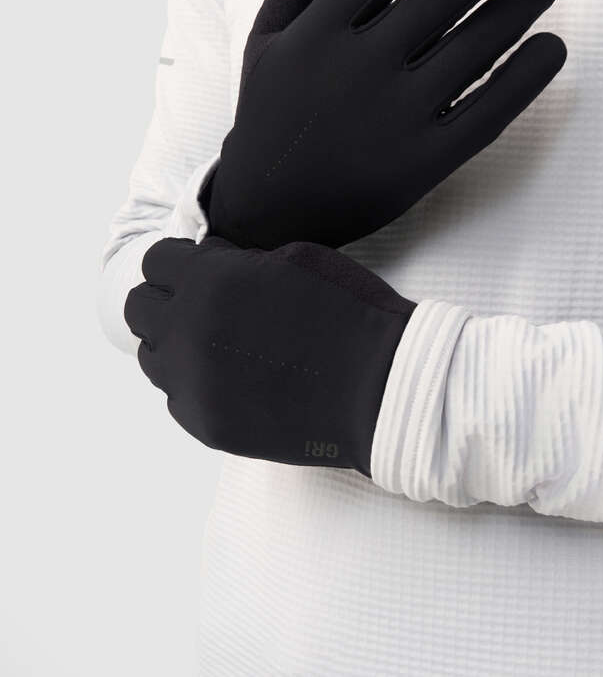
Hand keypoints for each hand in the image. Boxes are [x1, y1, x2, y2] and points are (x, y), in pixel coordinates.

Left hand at [124, 237, 415, 476]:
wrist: (381, 387)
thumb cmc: (348, 310)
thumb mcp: (295, 258)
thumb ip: (238, 259)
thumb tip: (209, 264)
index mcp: (209, 282)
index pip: (156, 261)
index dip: (182, 259)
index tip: (205, 266)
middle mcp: (188, 332)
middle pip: (139, 309)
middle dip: (166, 297)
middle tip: (206, 301)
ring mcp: (193, 385)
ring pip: (151, 357)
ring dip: (175, 342)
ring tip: (220, 341)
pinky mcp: (207, 425)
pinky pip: (176, 398)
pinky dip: (195, 383)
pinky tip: (235, 376)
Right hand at [205, 0, 565, 249]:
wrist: (265, 212)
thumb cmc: (271, 114)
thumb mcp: (269, 39)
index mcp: (317, 30)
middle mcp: (354, 69)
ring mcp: (390, 120)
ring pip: (475, 46)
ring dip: (522, 4)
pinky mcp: (419, 166)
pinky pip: (487, 113)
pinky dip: (525, 78)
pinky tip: (552, 47)